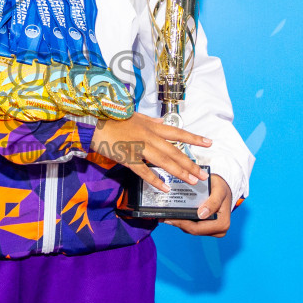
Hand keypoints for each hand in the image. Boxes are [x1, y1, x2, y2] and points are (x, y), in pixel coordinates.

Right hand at [92, 114, 210, 193]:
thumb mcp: (134, 115)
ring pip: (164, 161)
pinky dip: (155, 180)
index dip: (194, 138)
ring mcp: (139, 148)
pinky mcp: (127, 158)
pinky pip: (143, 171)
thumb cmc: (112, 117)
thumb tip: (162, 121)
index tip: (208, 143)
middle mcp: (149, 137)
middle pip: (174, 151)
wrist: (94, 121)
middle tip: (202, 174)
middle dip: (190, 163)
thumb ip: (150, 120)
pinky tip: (165, 188)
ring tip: (191, 181)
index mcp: (151, 127)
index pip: (177, 133)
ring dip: (179, 172)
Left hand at [166, 174, 233, 236]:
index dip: (183, 224)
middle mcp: (217, 230)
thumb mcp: (219, 191)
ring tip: (165, 214)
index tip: (170, 217)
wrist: (222, 187)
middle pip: (193, 230)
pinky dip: (182, 220)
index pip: (198, 228)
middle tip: (163, 216)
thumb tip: (202, 214)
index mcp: (222, 224)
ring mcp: (211, 230)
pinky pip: (191, 225)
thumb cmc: (221, 187)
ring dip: (178, 222)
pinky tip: (172, 214)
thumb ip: (213, 202)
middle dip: (178, 223)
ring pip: (190, 229)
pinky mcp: (205, 227)